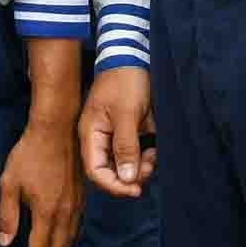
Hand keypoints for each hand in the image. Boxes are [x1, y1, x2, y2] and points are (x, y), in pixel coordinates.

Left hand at [0, 114, 82, 246]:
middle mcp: (65, 213)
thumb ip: (7, 215)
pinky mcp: (81, 198)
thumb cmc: (31, 153)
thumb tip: (5, 242)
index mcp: (46, 211)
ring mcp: (76, 205)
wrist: (57, 129)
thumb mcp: (9, 183)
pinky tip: (58, 241)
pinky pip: (75, 229)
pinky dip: (66, 242)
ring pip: (69, 241)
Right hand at [82, 68, 156, 197]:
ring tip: (153, 154)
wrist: (133, 56)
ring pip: (126, 164)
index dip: (114, 186)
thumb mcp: (127, 114)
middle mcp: (100, 139)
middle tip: (149, 167)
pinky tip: (154, 146)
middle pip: (111, 171)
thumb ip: (126, 147)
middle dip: (131, 175)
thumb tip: (127, 179)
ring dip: (141, 165)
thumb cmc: (125, 82)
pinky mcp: (128, 132)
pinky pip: (136, 152)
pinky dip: (146, 154)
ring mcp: (114, 136)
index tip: (136, 190)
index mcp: (91, 135)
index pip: (96, 172)